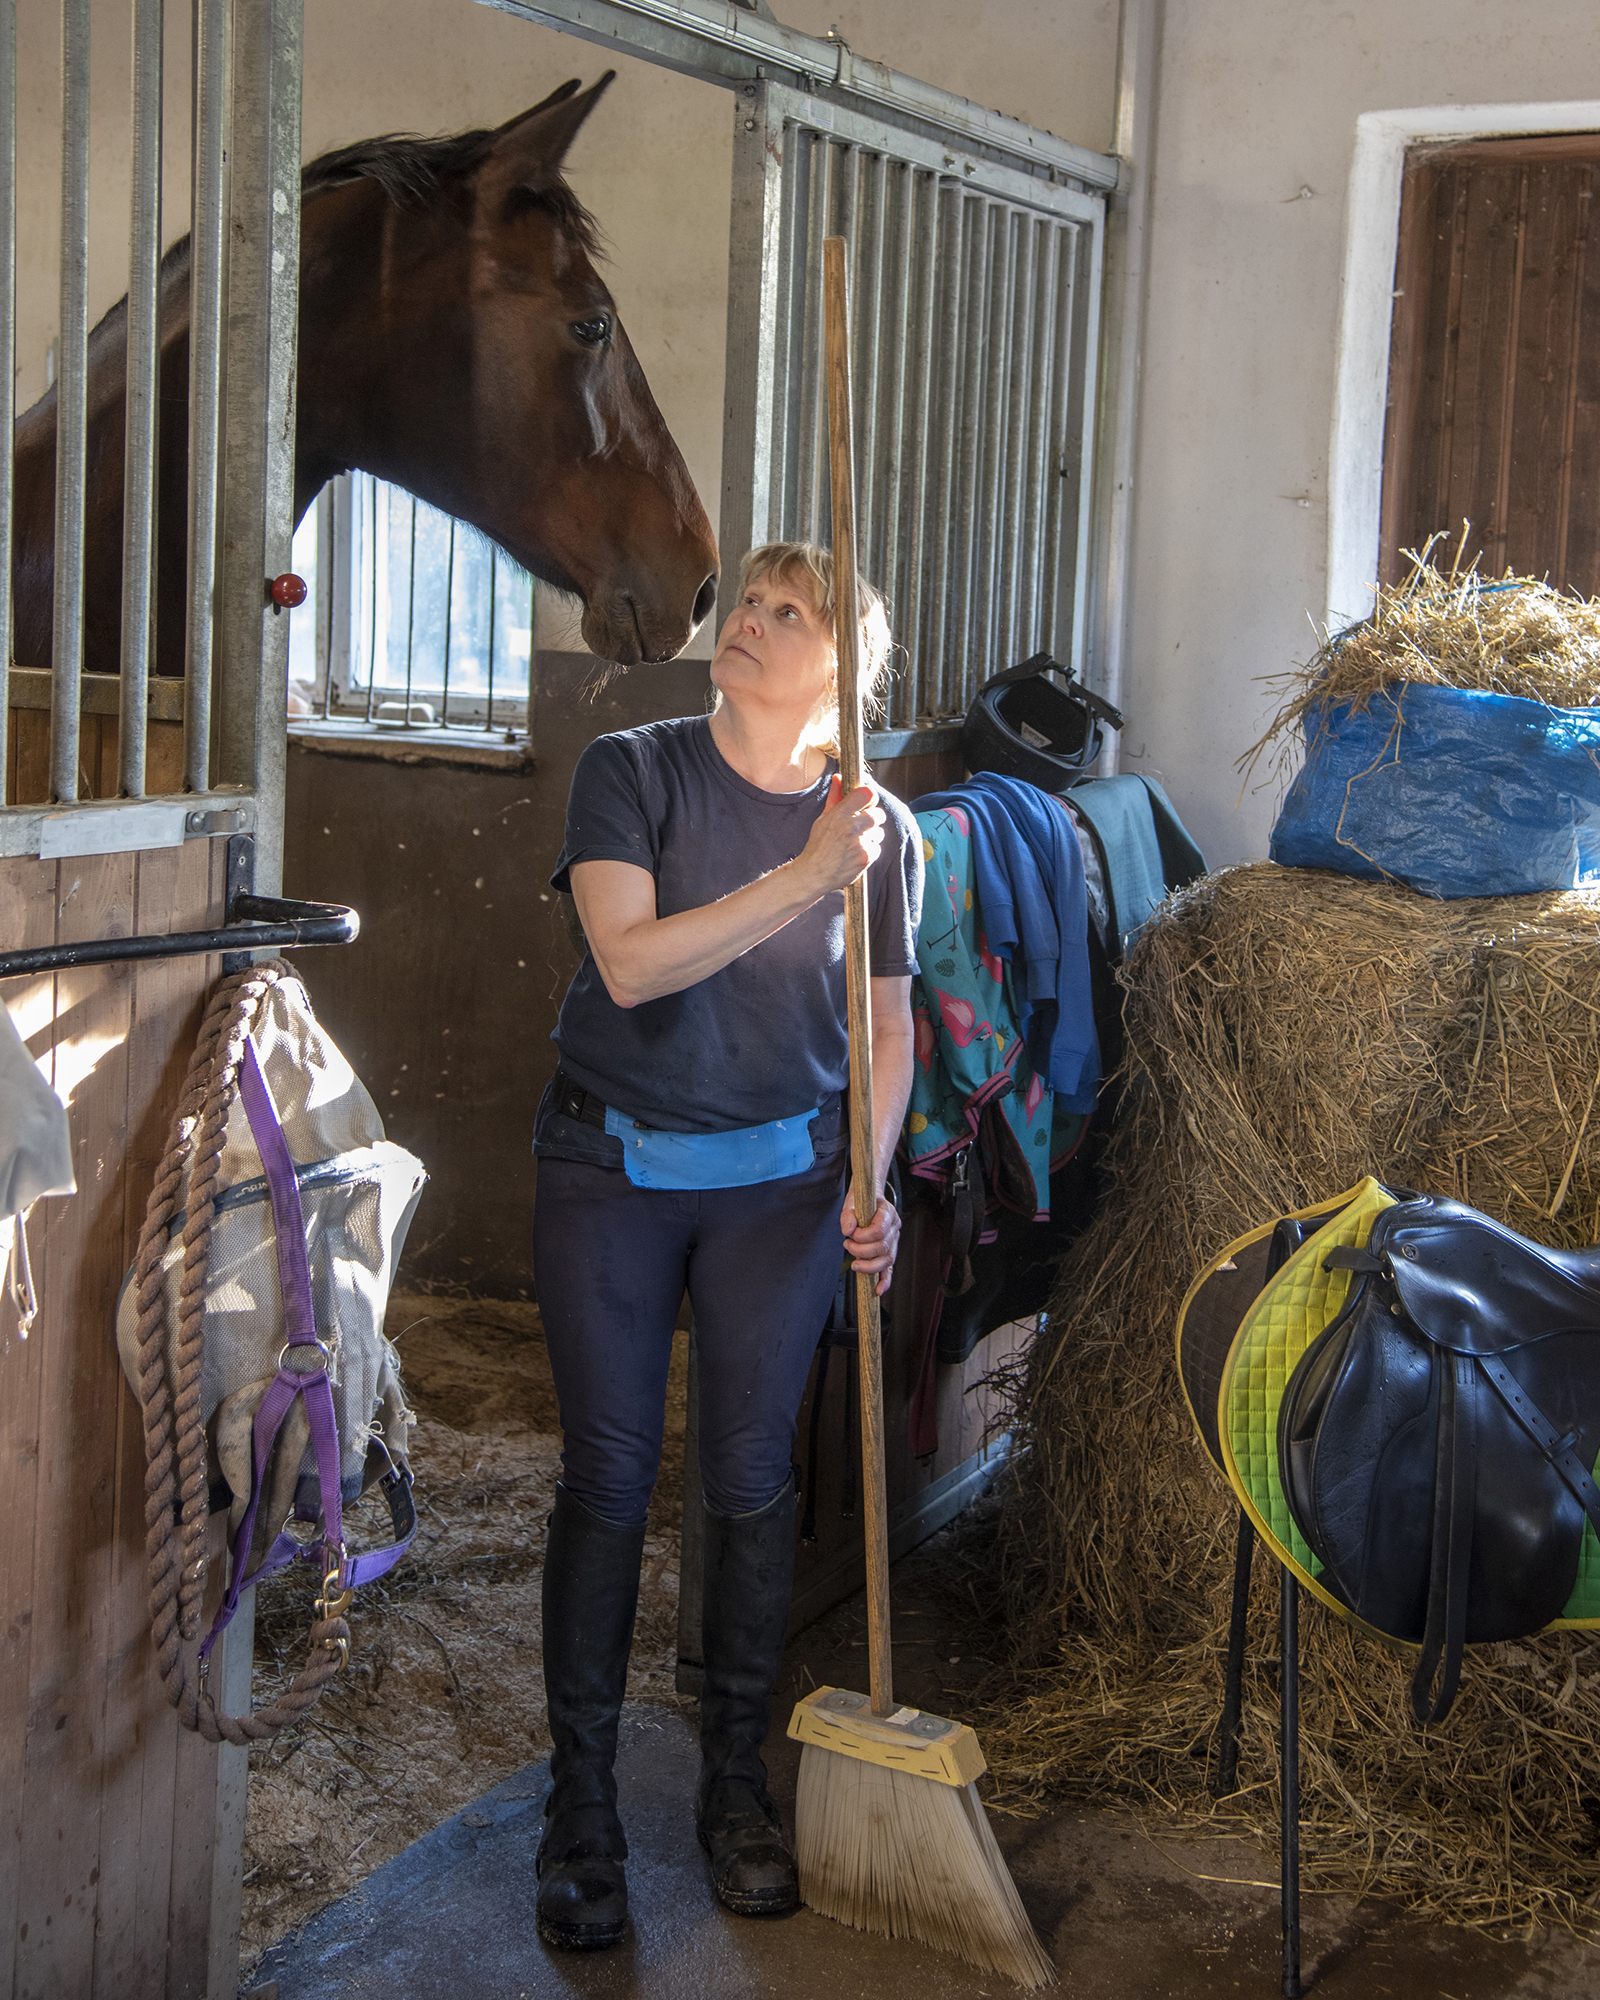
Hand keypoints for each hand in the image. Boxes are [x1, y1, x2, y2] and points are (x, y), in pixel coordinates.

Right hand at [799, 776, 886, 896]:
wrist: (814, 873)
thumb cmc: (818, 845)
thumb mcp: (824, 818)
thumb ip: (835, 796)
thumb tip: (839, 777)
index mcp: (840, 813)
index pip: (868, 793)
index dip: (870, 798)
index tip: (867, 803)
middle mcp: (851, 827)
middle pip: (879, 814)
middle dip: (873, 819)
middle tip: (862, 826)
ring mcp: (860, 843)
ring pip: (879, 833)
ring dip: (871, 837)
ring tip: (854, 843)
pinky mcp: (866, 857)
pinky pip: (877, 848)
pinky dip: (869, 851)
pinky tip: (856, 854)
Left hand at [841, 1191, 899, 1297]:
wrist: (869, 1201)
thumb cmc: (861, 1203)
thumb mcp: (851, 1203)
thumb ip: (847, 1215)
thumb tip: (848, 1230)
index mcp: (888, 1213)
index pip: (879, 1230)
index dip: (863, 1236)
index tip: (850, 1234)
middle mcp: (894, 1228)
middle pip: (882, 1247)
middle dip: (861, 1251)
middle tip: (847, 1245)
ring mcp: (894, 1242)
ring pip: (887, 1260)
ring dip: (868, 1265)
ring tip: (854, 1263)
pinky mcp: (889, 1253)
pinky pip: (890, 1269)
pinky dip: (885, 1280)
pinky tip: (879, 1290)